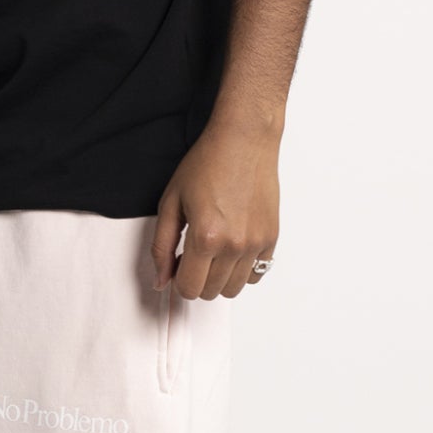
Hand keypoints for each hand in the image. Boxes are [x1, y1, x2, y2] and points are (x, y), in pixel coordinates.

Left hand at [151, 117, 280, 299]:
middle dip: (196, 279)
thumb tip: (161, 281)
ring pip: (233, 289)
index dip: (177, 279)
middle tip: (193, 253)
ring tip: (213, 250)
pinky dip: (241, 270)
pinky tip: (232, 247)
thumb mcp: (171, 202)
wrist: (244, 140)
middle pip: (210, 292)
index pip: (188, 288)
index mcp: (205, 237)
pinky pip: (255, 275)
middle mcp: (234, 245)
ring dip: (219, 277)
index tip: (177, 263)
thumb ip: (161, 246)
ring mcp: (256, 243)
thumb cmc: (207, 163)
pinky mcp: (272, 238)